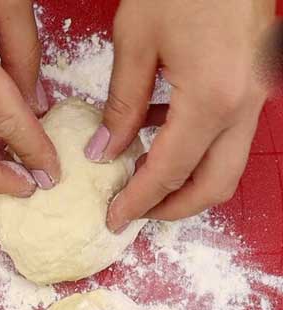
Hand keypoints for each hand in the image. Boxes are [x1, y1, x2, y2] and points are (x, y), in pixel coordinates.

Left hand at [84, 0, 276, 231]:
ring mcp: (253, 97)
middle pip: (214, 185)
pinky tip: (157, 136)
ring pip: (225, 164)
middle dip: (173, 209)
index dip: (138, 201)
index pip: (168, 172)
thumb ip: (122, 104)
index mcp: (211, 100)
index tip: (113, 218)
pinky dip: (196, 149)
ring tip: (141, 183)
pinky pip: (226, 135)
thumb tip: (105, 150)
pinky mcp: (251, 85)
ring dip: (187, 182)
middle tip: (134, 213)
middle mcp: (242, 107)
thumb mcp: (137, 41)